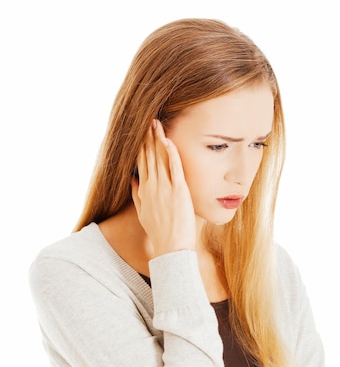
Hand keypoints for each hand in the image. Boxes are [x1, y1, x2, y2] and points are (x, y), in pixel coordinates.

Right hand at [131, 119, 195, 255]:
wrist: (171, 247)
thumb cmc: (160, 233)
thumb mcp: (143, 212)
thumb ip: (137, 194)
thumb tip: (133, 178)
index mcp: (143, 190)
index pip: (140, 162)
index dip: (140, 145)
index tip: (140, 131)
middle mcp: (151, 187)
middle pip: (147, 156)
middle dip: (147, 137)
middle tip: (148, 118)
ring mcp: (164, 188)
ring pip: (159, 158)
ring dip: (157, 139)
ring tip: (156, 123)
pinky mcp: (178, 191)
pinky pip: (174, 168)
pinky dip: (170, 153)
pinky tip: (168, 140)